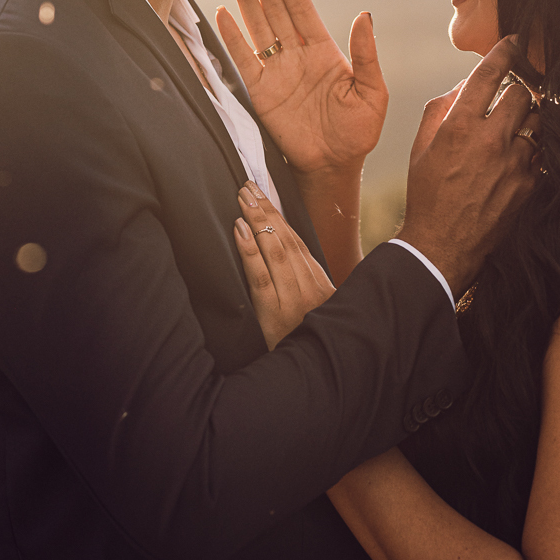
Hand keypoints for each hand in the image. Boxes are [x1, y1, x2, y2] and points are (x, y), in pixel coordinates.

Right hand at [217, 0, 387, 174]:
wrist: (333, 166)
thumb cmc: (358, 132)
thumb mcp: (372, 92)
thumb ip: (367, 55)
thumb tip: (365, 15)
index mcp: (325, 51)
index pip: (303, 10)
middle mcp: (298, 56)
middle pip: (276, 12)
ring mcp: (278, 72)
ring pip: (258, 28)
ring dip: (246, 1)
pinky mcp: (261, 91)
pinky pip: (244, 59)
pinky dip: (232, 37)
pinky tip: (221, 14)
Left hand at [234, 182, 335, 349]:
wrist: (320, 374)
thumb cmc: (312, 341)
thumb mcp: (319, 310)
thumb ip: (305, 284)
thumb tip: (284, 254)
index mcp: (319, 282)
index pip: (297, 240)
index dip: (278, 215)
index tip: (262, 194)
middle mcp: (308, 286)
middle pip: (286, 239)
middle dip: (265, 210)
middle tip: (247, 186)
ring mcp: (293, 299)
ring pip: (275, 251)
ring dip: (258, 221)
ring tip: (243, 199)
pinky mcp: (275, 315)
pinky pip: (261, 277)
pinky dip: (250, 251)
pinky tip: (240, 231)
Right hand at [397, 38, 540, 295]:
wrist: (442, 245)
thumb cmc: (427, 194)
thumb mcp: (422, 146)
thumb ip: (442, 108)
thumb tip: (464, 86)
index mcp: (460, 126)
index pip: (490, 74)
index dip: (504, 51)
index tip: (512, 42)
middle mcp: (491, 140)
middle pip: (523, 93)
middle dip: (518, 88)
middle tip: (512, 92)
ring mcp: (514, 163)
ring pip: (537, 121)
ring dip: (527, 118)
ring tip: (515, 126)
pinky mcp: (528, 184)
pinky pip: (539, 152)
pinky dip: (531, 148)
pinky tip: (517, 156)